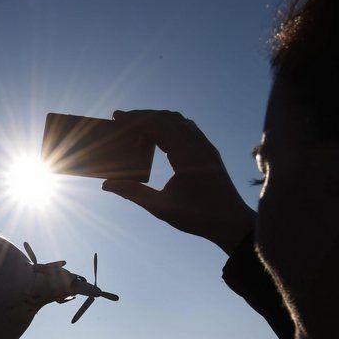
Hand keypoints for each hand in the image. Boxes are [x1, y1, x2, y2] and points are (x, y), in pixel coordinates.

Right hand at [101, 110, 255, 255]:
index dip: (136, 119)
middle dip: (142, 116)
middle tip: (121, 119)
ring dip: (156, 119)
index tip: (117, 116)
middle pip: (168, 118)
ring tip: (136, 128)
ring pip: (178, 121)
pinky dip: (168, 126)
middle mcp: (199, 146)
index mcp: (187, 157)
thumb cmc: (198, 217)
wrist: (232, 222)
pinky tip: (157, 136)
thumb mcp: (161, 208)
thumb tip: (106, 184)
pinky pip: (187, 128)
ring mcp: (206, 146)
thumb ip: (133, 193)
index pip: (159, 126)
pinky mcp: (208, 151)